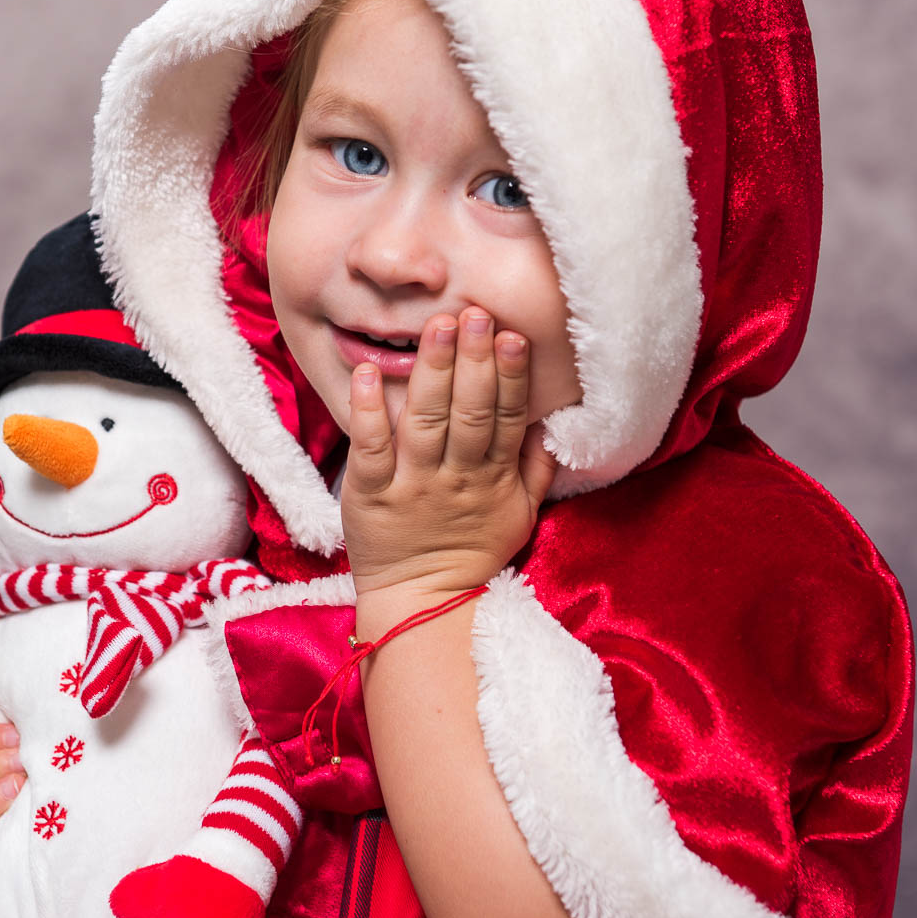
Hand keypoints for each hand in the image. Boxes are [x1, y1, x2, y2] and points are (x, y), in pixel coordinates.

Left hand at [341, 308, 556, 606]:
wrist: (422, 603)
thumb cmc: (472, 552)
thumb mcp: (519, 514)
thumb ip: (535, 466)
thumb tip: (548, 419)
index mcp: (492, 478)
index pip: (505, 418)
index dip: (510, 376)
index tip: (513, 335)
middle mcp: (455, 477)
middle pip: (469, 413)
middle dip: (474, 361)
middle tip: (475, 314)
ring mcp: (412, 485)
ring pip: (426, 422)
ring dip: (431, 372)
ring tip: (437, 328)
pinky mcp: (370, 496)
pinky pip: (370, 449)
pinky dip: (369, 411)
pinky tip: (367, 373)